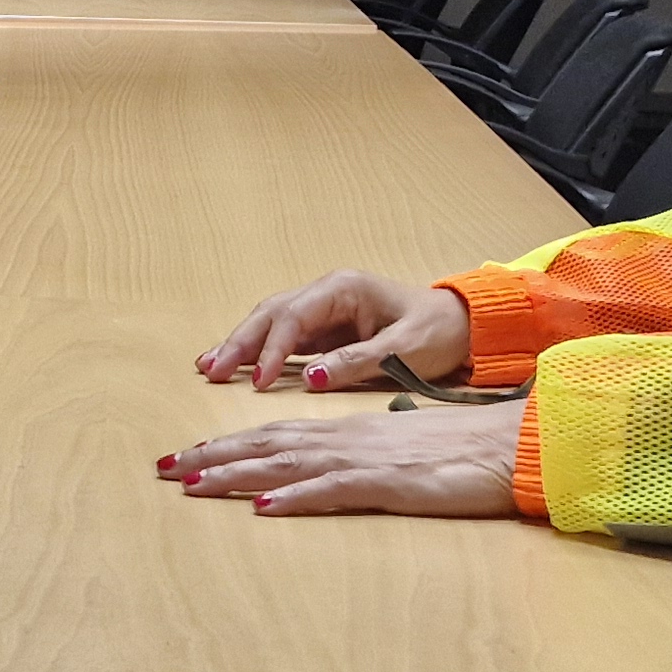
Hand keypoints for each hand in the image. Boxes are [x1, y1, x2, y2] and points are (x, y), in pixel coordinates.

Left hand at [162, 406, 520, 517]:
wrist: (508, 445)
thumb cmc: (459, 452)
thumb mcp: (397, 456)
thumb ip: (359, 463)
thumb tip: (326, 476)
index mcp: (345, 433)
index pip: (273, 435)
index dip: (226, 446)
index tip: (184, 457)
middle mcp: (344, 439)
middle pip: (264, 444)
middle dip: (210, 456)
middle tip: (161, 467)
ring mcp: (363, 460)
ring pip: (285, 463)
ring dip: (234, 473)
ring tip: (190, 483)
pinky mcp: (387, 484)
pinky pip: (333, 490)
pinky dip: (295, 497)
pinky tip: (264, 507)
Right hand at [195, 269, 470, 390]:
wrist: (463, 325)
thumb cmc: (437, 333)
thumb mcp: (404, 351)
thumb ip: (357, 362)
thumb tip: (313, 379)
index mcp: (343, 289)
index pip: (295, 317)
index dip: (274, 350)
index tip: (260, 382)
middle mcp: (326, 293)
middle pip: (271, 314)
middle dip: (240, 342)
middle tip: (211, 371)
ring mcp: (323, 309)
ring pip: (270, 323)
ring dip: (241, 345)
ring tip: (208, 368)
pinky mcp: (324, 328)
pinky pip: (283, 338)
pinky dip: (258, 352)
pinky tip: (234, 367)